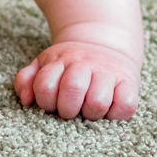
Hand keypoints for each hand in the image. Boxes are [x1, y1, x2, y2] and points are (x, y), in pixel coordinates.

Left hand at [14, 41, 139, 120]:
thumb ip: (28, 80)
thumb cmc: (70, 65)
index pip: (45, 86)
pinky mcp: (130, 84)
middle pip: (72, 90)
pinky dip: (116, 114)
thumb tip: (26, 100)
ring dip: (90, 113)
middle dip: (67, 109)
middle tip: (70, 110)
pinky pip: (125, 106)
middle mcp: (85, 64)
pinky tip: (108, 109)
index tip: (51, 104)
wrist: (105, 42)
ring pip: (97, 102)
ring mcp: (108, 73)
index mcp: (60, 60)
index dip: (45, 102)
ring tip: (89, 109)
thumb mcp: (45, 64)